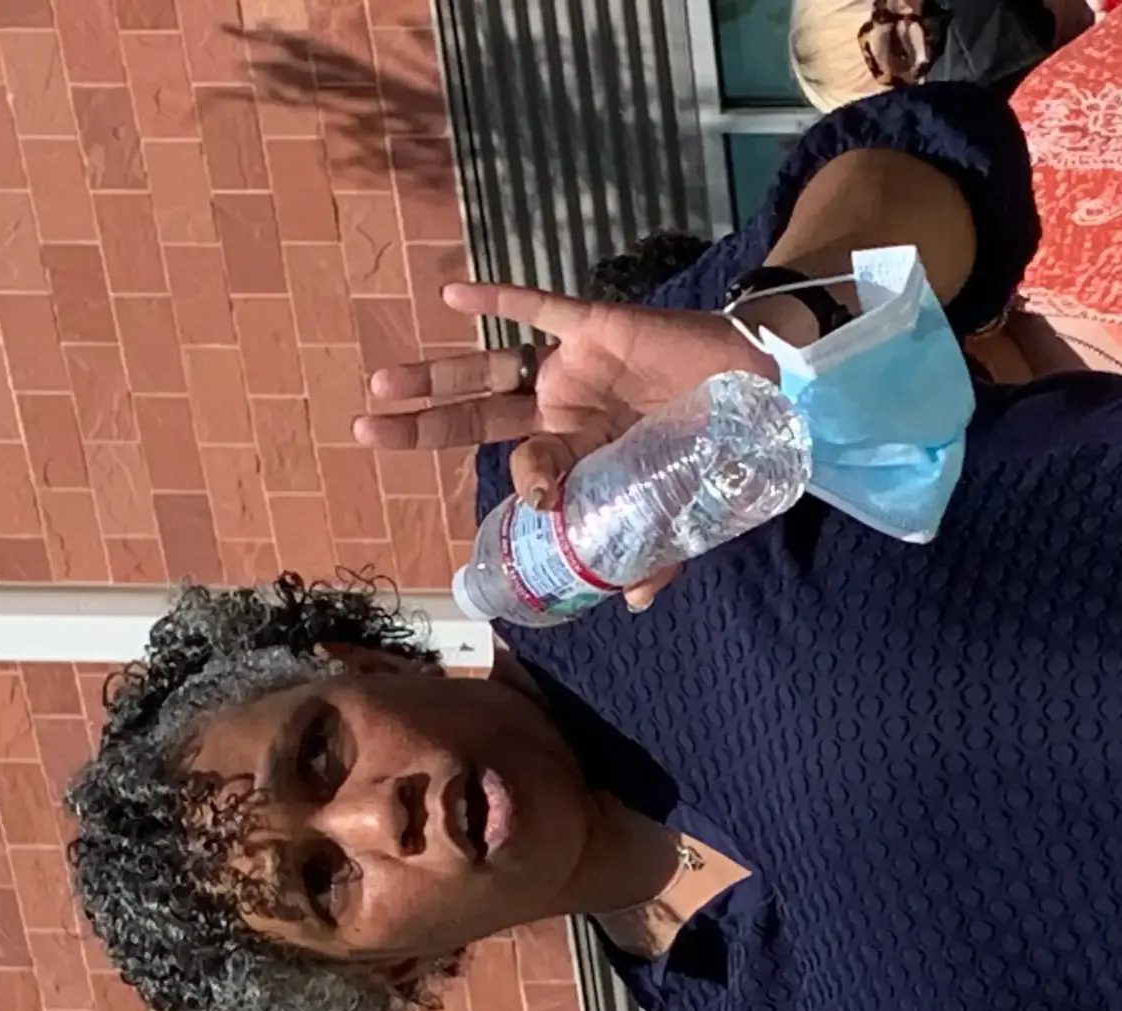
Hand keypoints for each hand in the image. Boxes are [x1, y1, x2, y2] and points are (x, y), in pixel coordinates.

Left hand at [355, 281, 776, 606]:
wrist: (758, 385)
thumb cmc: (713, 447)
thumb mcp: (680, 511)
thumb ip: (654, 553)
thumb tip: (635, 602)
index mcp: (578, 454)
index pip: (531, 468)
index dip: (529, 483)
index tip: (541, 498)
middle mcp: (562, 411)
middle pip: (476, 419)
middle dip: (420, 427)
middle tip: (363, 430)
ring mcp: (572, 368)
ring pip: (489, 370)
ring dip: (436, 377)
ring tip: (382, 385)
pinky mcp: (595, 326)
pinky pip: (539, 309)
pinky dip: (500, 302)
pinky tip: (451, 296)